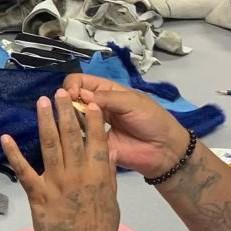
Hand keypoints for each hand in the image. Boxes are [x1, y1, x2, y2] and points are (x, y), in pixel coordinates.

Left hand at [1, 90, 119, 230]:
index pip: (97, 141)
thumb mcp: (112, 202)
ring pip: (50, 146)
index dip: (93, 120)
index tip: (90, 102)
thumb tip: (109, 150)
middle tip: (61, 92)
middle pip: (71, 137)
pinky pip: (24, 171)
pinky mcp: (37, 195)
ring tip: (42, 102)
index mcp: (99, 176)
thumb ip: (108, 175)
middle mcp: (78, 175)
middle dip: (66, 112)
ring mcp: (56, 184)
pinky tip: (6, 138)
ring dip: (45, 122)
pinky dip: (14, 154)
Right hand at [61, 73, 190, 178]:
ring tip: (70, 123)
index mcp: (105, 90)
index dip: (72, 85)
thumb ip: (107, 98)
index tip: (73, 95)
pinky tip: (71, 137)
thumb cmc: (152, 120)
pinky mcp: (92, 143)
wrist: (163, 149)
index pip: (79, 81)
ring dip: (66, 118)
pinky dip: (71, 136)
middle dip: (66, 101)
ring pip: (70, 117)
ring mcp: (92, 125)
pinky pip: (76, 138)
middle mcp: (95, 106)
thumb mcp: (132, 102)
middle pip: (70, 98)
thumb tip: (79, 95)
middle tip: (69, 110)